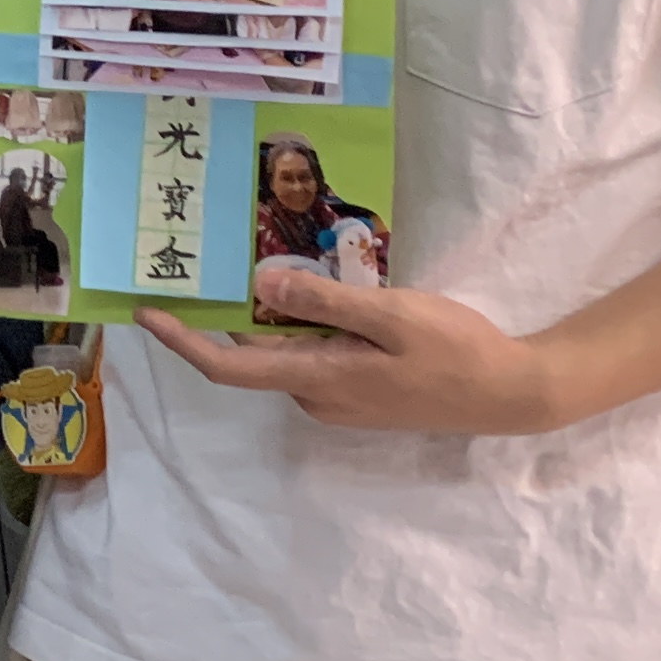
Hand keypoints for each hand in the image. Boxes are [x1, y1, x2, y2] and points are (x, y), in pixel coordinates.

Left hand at [135, 260, 578, 433]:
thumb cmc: (455, 351)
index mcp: (317, 380)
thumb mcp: (390, 316)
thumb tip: (258, 288)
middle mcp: (317, 397)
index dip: (183, 343)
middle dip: (228, 316)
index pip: (228, 368)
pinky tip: (317, 289)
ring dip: (273, 316)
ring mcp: (340, 399)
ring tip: (263, 261)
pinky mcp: (360, 392)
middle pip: (255, 355)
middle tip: (209, 262)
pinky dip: (304, 325)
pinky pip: (315, 355)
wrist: (513, 393)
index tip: (146, 315)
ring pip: (288, 352)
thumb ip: (324, 302)